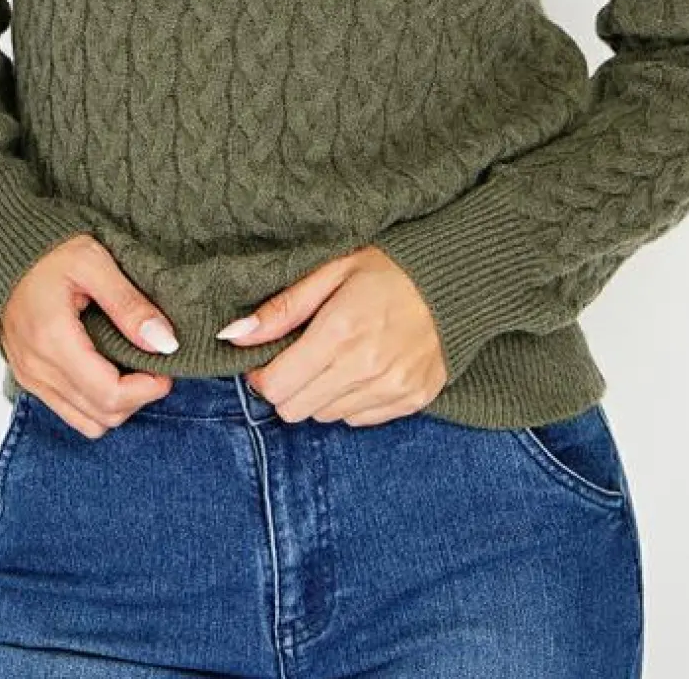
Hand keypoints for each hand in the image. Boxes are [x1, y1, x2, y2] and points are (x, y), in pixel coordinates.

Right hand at [0, 234, 176, 438]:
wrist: (3, 249)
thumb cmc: (48, 252)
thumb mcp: (94, 262)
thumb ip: (129, 304)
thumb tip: (164, 343)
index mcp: (53, 339)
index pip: (108, 394)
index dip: (146, 390)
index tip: (166, 370)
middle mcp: (37, 368)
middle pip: (101, 416)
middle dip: (137, 398)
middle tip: (154, 366)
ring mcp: (30, 378)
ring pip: (87, 422)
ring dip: (118, 404)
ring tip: (132, 369)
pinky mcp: (29, 379)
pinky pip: (70, 412)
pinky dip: (96, 403)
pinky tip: (109, 372)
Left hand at [216, 246, 447, 425]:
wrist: (455, 279)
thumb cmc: (388, 267)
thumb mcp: (332, 270)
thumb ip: (283, 307)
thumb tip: (233, 336)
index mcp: (339, 332)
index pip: (276, 387)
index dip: (263, 375)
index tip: (269, 358)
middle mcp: (365, 367)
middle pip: (296, 409)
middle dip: (288, 386)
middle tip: (301, 357)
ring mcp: (391, 388)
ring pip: (326, 416)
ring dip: (320, 393)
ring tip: (337, 357)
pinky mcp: (412, 400)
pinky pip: (360, 419)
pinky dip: (351, 400)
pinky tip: (363, 368)